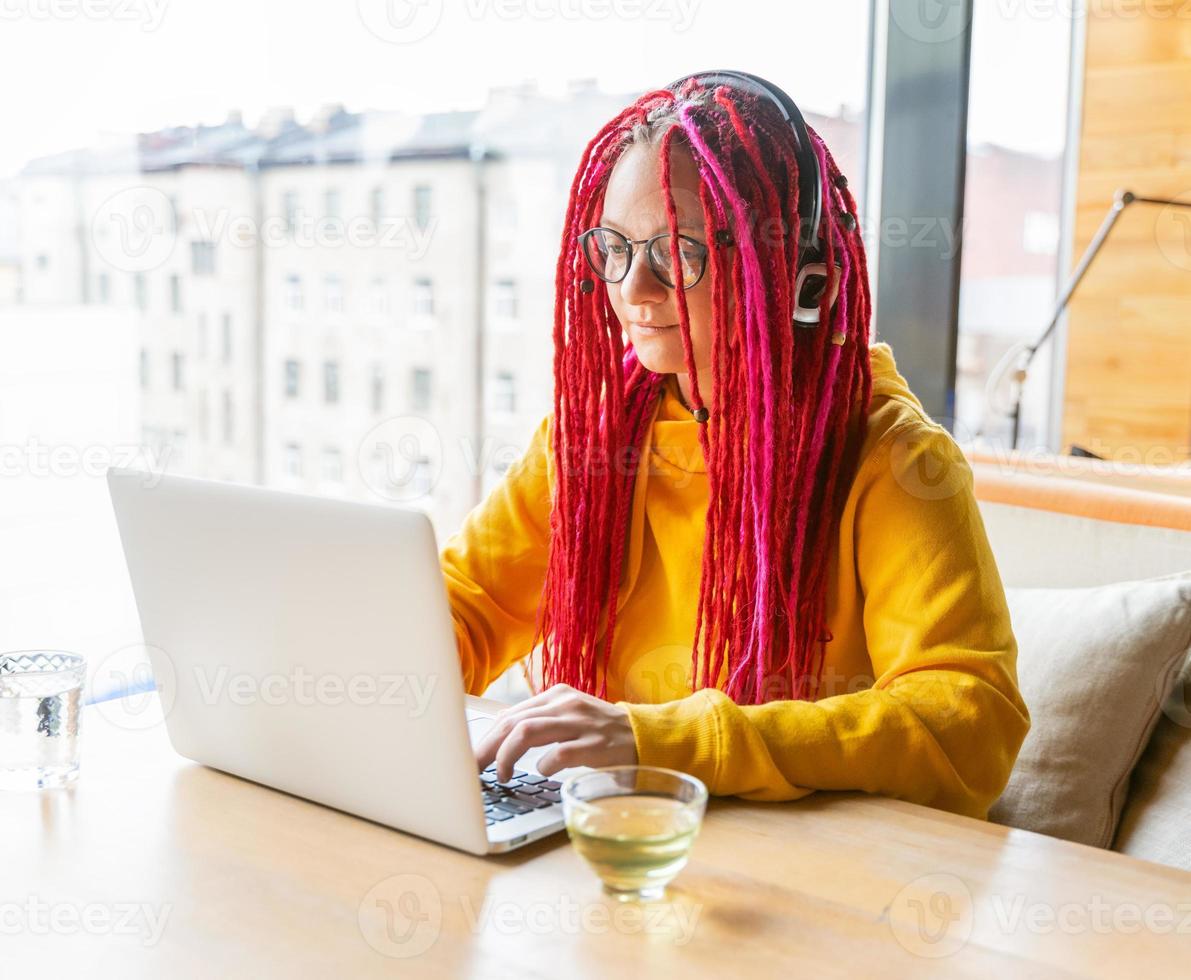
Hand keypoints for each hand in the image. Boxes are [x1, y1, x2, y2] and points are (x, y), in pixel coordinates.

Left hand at [474, 683, 637, 781]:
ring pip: (528, 732)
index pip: (510, 714)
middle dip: (487, 748)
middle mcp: (566, 704)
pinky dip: (544, 765)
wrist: (646, 734)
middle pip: (513, 722)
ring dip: (507, 756)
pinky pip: (559, 753)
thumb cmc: (601, 731)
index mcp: (557, 695)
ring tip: (502, 775)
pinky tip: (542, 772)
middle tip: (472, 769)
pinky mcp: (595, 745)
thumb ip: (540, 721)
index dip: (486, 737)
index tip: (471, 757)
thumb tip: (499, 734)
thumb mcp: (569, 716)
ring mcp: (580, 723)